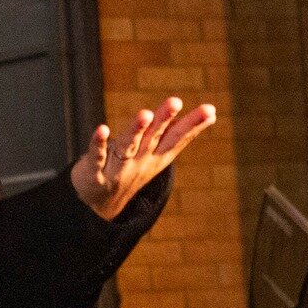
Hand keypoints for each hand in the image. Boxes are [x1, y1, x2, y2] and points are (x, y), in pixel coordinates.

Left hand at [70, 97, 216, 220]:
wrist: (100, 206)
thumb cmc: (134, 169)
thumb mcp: (160, 154)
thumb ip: (182, 133)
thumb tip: (213, 113)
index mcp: (157, 156)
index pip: (177, 138)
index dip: (193, 124)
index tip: (210, 110)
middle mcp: (140, 161)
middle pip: (153, 137)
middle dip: (164, 119)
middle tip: (175, 101)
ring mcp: (118, 168)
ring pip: (129, 146)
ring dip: (136, 130)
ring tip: (145, 113)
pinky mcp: (95, 172)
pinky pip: (98, 156)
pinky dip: (99, 144)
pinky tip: (102, 129)